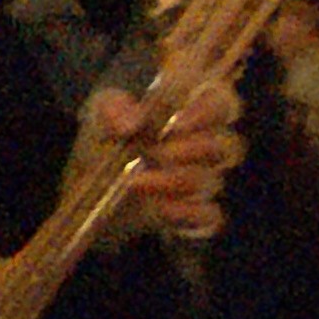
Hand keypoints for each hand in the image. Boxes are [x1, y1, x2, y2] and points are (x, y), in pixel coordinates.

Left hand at [87, 84, 238, 243]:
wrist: (93, 180)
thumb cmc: (109, 133)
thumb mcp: (101, 111)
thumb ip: (114, 107)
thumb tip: (130, 124)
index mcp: (193, 108)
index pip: (221, 102)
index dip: (208, 112)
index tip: (177, 124)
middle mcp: (207, 142)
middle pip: (225, 146)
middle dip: (191, 151)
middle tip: (155, 154)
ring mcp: (203, 178)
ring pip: (211, 181)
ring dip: (174, 182)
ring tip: (137, 182)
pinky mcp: (194, 210)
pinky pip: (209, 216)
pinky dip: (188, 213)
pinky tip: (162, 209)